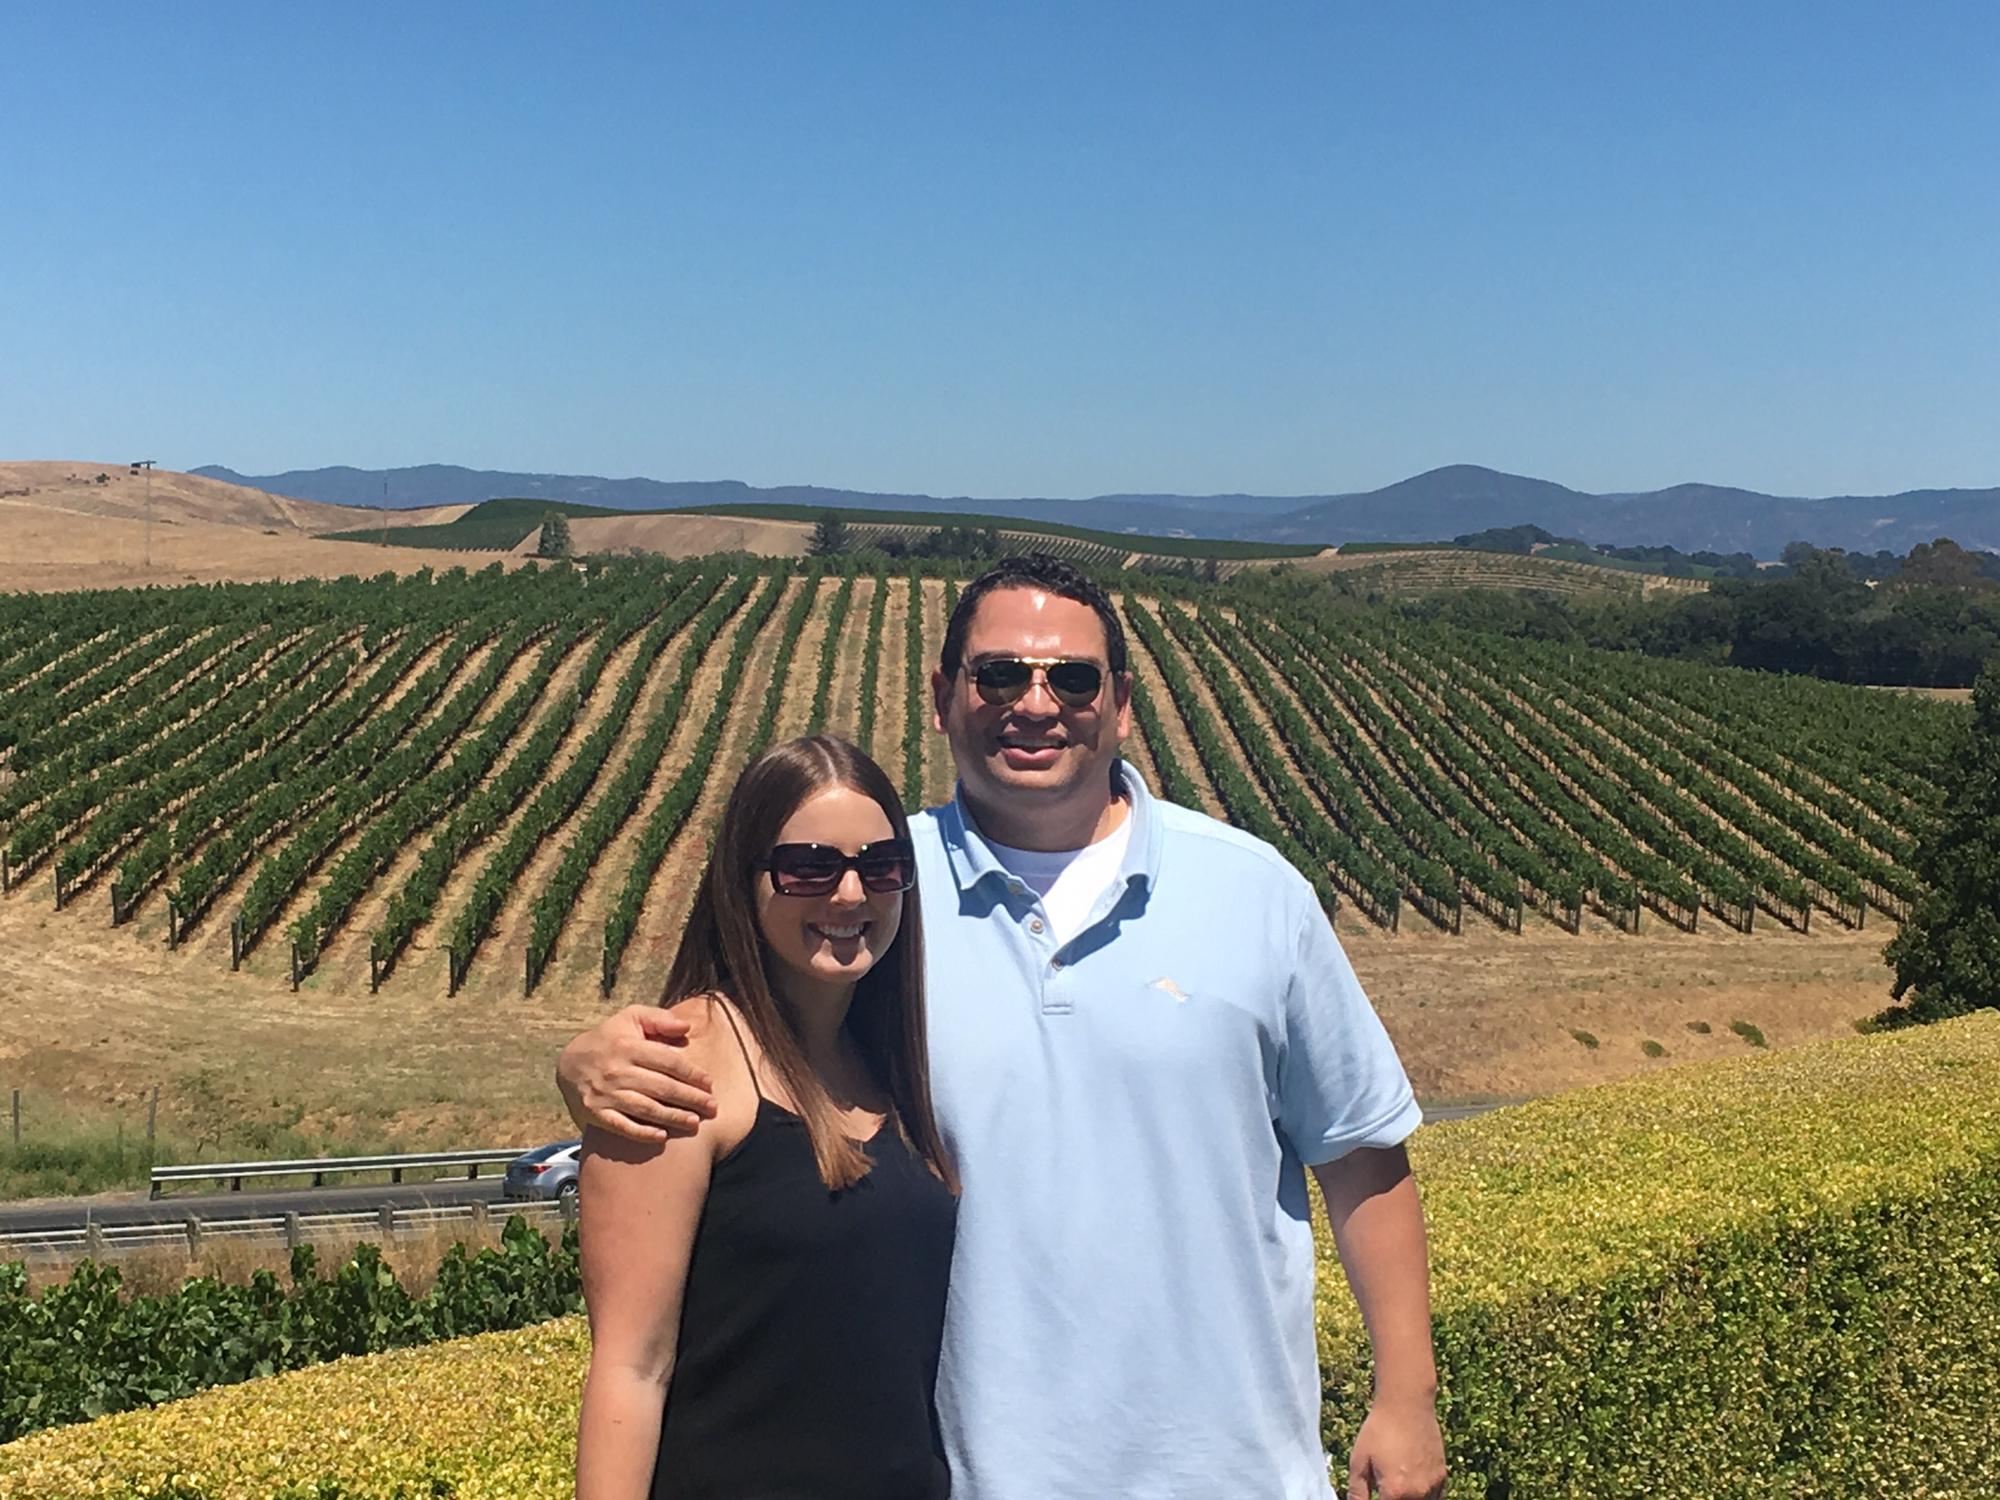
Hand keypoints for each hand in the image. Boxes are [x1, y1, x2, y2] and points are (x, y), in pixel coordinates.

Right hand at [557, 1005, 717, 1142]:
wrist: (569, 1063)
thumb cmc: (610, 1039)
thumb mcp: (630, 1018)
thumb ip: (658, 1019)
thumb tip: (685, 1027)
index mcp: (628, 1047)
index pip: (667, 1061)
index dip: (691, 1073)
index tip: (709, 1084)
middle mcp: (617, 1071)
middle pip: (661, 1087)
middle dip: (690, 1098)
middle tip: (712, 1107)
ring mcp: (605, 1094)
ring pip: (645, 1108)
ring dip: (672, 1117)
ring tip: (694, 1123)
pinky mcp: (596, 1113)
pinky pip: (621, 1126)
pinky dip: (642, 1133)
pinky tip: (662, 1137)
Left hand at [1344, 1393, 1444, 1499]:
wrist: (1406, 1404)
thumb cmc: (1379, 1430)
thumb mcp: (1359, 1461)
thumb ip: (1357, 1492)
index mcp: (1395, 1492)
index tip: (1378, 1494)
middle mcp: (1418, 1493)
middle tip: (1385, 1487)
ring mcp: (1433, 1486)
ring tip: (1397, 1484)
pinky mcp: (1442, 1477)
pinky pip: (1434, 1498)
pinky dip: (1424, 1497)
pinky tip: (1411, 1486)